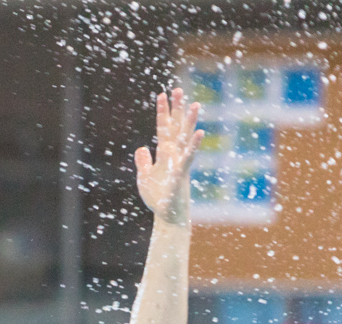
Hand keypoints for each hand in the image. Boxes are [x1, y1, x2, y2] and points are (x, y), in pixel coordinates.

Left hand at [135, 89, 201, 225]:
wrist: (167, 215)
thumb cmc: (157, 197)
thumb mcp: (145, 177)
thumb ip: (143, 162)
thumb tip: (141, 148)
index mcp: (165, 154)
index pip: (164, 128)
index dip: (163, 112)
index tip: (162, 94)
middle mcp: (174, 154)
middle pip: (176, 127)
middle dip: (177, 109)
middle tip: (178, 89)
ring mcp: (180, 162)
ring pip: (186, 138)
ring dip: (190, 122)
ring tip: (195, 104)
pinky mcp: (181, 174)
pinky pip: (188, 157)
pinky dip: (194, 145)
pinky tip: (199, 133)